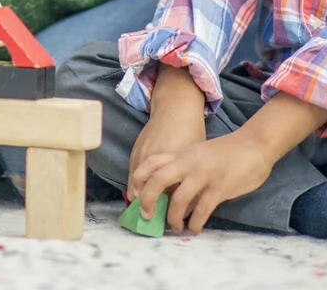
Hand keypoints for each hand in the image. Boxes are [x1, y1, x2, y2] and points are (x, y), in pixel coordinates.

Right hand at [127, 65, 206, 205]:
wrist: (176, 107)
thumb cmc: (190, 131)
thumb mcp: (194, 157)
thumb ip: (189, 178)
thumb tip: (186, 205)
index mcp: (171, 162)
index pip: (167, 193)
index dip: (169, 208)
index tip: (171, 220)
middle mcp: (153, 159)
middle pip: (146, 190)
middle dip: (147, 207)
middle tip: (151, 218)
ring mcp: (142, 153)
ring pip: (135, 182)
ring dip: (138, 197)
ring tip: (144, 209)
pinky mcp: (136, 149)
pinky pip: (132, 172)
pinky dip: (135, 184)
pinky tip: (140, 192)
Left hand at [131, 132, 274, 234]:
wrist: (254, 145)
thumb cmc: (227, 152)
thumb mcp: (200, 155)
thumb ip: (186, 170)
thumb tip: (173, 199)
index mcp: (183, 153)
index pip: (152, 162)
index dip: (139, 179)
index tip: (135, 195)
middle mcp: (189, 162)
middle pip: (158, 179)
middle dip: (148, 200)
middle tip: (147, 216)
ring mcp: (203, 175)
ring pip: (178, 199)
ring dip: (173, 218)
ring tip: (176, 227)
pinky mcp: (219, 187)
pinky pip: (201, 210)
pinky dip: (195, 224)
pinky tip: (195, 228)